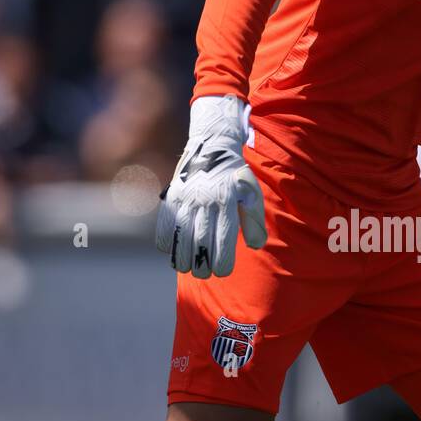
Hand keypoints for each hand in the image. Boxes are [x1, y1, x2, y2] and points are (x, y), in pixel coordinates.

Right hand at [156, 95, 266, 277]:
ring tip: (188, 267)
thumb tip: (255, 245)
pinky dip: (167, 243)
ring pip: (181, 237)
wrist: (212, 147)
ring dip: (183, 259)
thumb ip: (254, 221)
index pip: (223, 238)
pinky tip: (174, 251)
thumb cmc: (235, 178)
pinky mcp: (172, 197)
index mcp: (227, 200)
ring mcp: (186, 198)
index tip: (222, 271)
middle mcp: (205, 199)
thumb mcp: (251, 194)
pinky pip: (165, 226)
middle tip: (205, 273)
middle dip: (202, 265)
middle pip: (201, 242)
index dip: (222, 261)